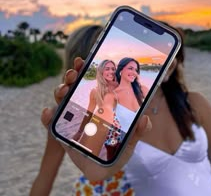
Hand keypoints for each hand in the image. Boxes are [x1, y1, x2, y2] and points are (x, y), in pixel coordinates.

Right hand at [42, 57, 151, 180]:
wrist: (101, 169)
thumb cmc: (116, 152)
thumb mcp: (130, 140)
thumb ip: (138, 131)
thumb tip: (145, 119)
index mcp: (98, 104)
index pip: (90, 82)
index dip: (85, 70)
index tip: (83, 61)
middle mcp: (83, 107)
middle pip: (73, 86)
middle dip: (71, 76)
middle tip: (73, 73)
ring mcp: (70, 118)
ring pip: (61, 99)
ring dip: (59, 90)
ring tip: (63, 90)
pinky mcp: (60, 132)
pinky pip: (50, 122)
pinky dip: (47, 116)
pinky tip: (48, 112)